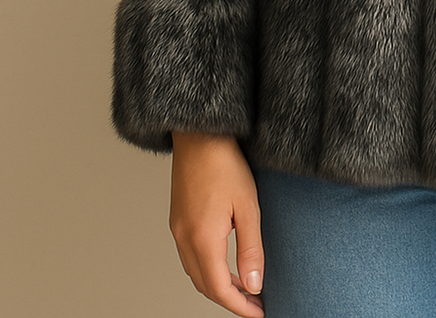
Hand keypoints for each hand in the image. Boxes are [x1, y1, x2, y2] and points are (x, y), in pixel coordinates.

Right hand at [169, 131, 264, 316]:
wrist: (200, 136)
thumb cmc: (225, 165)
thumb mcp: (248, 207)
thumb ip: (251, 249)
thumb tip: (253, 284)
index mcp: (202, 239)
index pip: (218, 289)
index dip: (239, 306)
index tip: (258, 313)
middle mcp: (183, 239)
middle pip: (204, 285)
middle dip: (229, 299)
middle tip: (254, 302)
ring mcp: (177, 229)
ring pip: (195, 272)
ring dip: (217, 285)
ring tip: (242, 286)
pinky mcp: (177, 219)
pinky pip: (189, 256)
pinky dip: (206, 268)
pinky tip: (222, 262)